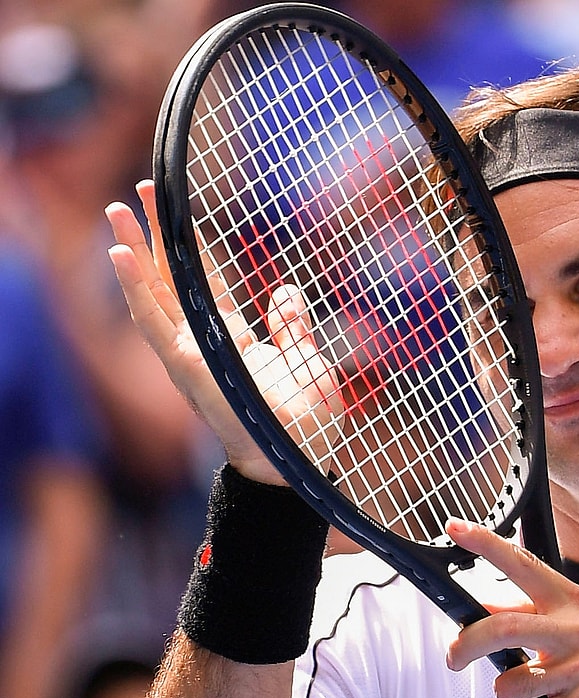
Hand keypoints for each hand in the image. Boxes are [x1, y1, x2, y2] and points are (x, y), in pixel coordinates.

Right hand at [106, 181, 344, 483]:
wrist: (301, 462)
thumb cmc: (305, 423)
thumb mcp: (305, 363)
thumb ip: (292, 328)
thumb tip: (285, 290)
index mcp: (229, 343)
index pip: (204, 286)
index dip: (190, 251)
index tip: (179, 215)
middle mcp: (203, 348)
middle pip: (170, 284)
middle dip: (153, 240)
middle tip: (137, 195)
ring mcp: (191, 358)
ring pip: (153, 296)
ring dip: (133, 253)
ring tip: (116, 212)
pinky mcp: (187, 368)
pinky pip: (155, 323)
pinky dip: (136, 288)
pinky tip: (120, 255)